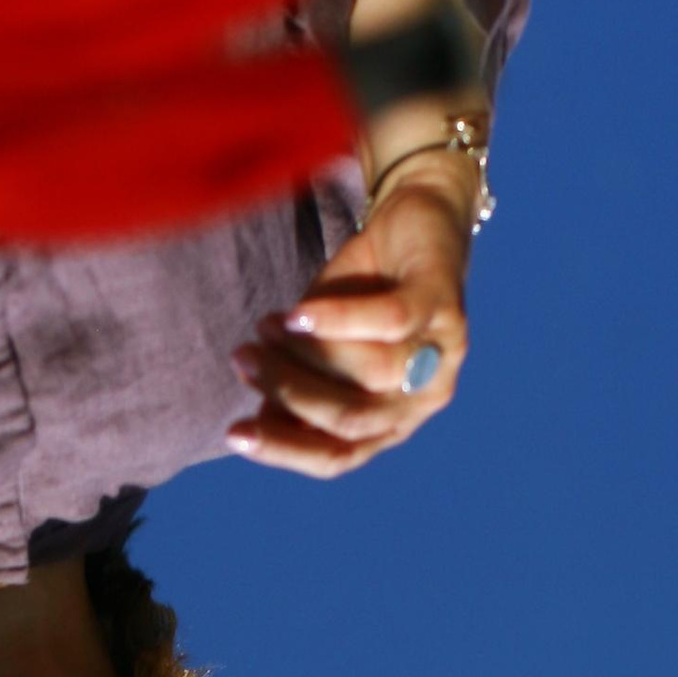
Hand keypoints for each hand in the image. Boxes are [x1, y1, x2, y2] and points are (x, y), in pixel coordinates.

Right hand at [227, 149, 476, 481]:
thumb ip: (296, 385)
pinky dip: (341, 320)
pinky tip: (300, 314)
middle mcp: (421, 399)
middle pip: (351, 419)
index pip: (336, 456)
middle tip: (244, 358)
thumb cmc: (362, 293)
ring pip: (370, 373)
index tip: (233, 433)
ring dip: (306, 351)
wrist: (417, 220)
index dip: (282, 450)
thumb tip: (255, 423)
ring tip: (266, 326)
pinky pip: (391, 320)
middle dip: (289, 392)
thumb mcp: (319, 346)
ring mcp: (441, 354)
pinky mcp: (444, 304)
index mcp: (390, 422)